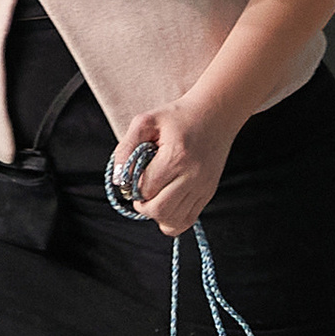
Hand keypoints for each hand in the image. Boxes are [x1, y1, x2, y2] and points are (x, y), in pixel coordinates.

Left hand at [109, 97, 235, 237]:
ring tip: (155, 198)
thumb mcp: (145, 122)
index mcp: (175, 157)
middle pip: (159, 211)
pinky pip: (187, 221)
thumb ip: (126, 148)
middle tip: (141, 192)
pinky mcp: (208, 193)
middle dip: (143, 206)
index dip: (133, 188)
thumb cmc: (177, 117)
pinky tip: (167, 205)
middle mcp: (192, 176)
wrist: (216, 114)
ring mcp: (203, 187)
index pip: (145, 189)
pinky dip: (172, 220)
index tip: (134, 177)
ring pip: (173, 221)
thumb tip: (119, 180)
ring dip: (157, 215)